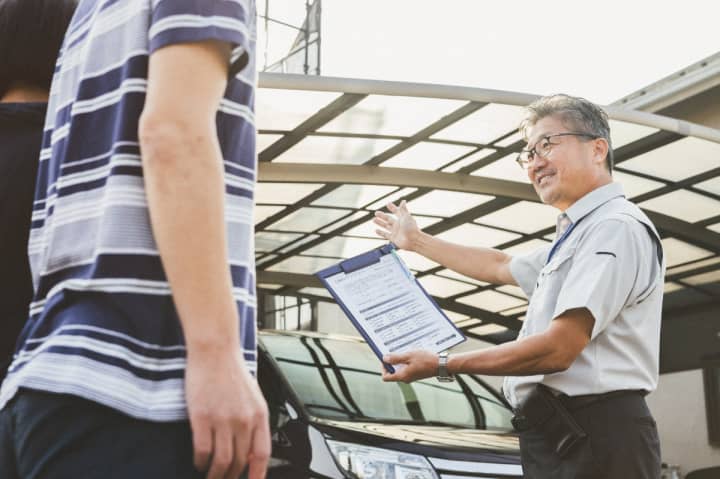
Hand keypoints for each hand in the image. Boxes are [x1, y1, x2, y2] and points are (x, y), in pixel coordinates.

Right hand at [185, 348, 269, 478]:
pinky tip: (198, 462)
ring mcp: (222, 420)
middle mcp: (244, 420)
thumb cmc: (232, 370)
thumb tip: (251, 446)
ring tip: (210, 476)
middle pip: (240, 461)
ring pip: (221, 461)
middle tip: (224, 478)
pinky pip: (202, 450)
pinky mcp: (201, 417)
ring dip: (215, 474)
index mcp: (259, 414)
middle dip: (231, 476)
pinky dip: (200, 462)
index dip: (258, 474)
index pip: (262, 454)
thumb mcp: (253, 396)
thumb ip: (254, 421)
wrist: (215, 351)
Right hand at [373, 200, 419, 250]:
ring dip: (380, 223)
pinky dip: (380, 233)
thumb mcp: (406, 217)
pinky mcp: (393, 238)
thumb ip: (403, 209)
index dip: (392, 208)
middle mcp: (398, 225)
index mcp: (402, 218)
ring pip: (386, 226)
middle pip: (388, 219)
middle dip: (382, 216)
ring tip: (374, 220)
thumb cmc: (411, 228)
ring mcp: (395, 231)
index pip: (396, 211)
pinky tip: (376, 230)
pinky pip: (385, 235)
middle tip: (376, 213)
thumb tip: (403, 201)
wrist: (414, 241)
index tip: (388, 204)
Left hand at [382, 350, 437, 382]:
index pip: (386, 377)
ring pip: (400, 369)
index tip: (386, 359)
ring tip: (404, 351)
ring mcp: (411, 376)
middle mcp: (406, 378)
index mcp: (402, 376)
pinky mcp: (417, 373)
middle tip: (394, 352)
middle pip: (392, 373)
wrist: (442, 365)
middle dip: (391, 362)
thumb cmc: (426, 360)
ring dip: (400, 361)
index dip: (383, 368)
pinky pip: (407, 368)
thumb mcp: (409, 356)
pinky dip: (406, 361)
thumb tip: (384, 359)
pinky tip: (411, 353)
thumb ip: (395, 358)